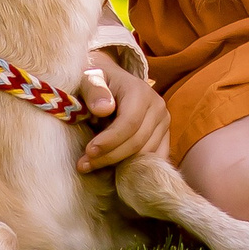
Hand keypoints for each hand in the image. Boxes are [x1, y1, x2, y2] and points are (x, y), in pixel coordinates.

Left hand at [77, 53, 169, 169]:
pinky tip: (113, 170)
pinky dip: (134, 168)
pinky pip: (154, 159)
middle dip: (109, 156)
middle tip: (84, 164)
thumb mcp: (89, 78)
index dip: (110, 140)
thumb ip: (94, 90)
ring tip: (92, 166)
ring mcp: (164, 123)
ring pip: (146, 154)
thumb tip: (104, 109)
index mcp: (141, 91)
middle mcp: (157, 107)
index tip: (88, 151)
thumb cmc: (98, 82)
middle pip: (138, 142)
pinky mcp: (164, 137)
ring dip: (119, 166)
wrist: (113, 82)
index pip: (130, 122)